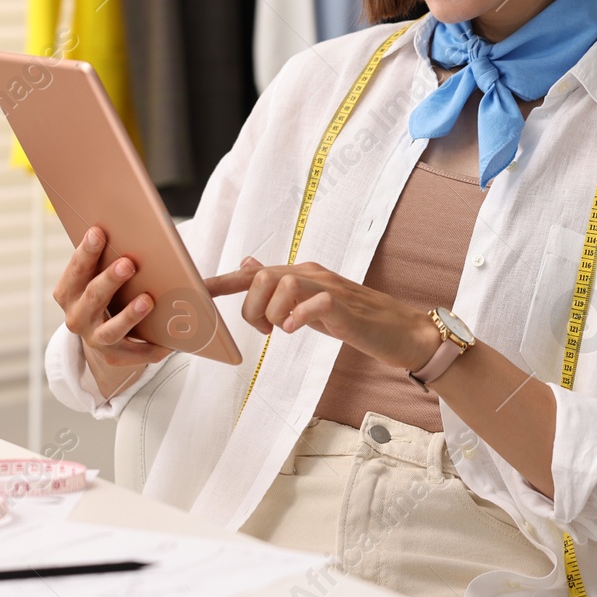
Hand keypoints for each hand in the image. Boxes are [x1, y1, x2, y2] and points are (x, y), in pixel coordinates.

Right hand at [53, 227, 170, 393]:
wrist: (102, 334)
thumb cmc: (108, 291)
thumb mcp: (104, 273)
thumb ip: (117, 254)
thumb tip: (144, 227)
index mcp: (69, 291)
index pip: (76, 270)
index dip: (85, 252)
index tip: (98, 231)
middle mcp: (77, 316)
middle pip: (92, 298)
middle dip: (109, 280)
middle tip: (128, 263)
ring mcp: (95, 339)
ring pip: (111, 329)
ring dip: (129, 316)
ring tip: (147, 301)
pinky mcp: (115, 356)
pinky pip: (136, 354)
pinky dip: (152, 348)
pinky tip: (170, 341)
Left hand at [203, 257, 441, 370]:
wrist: (400, 331)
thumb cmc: (355, 319)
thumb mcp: (310, 303)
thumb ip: (280, 287)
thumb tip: (247, 265)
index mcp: (301, 274)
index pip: (254, 273)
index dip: (223, 282)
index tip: (196, 290)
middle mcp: (312, 274)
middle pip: (263, 276)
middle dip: (252, 308)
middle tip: (266, 331)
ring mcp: (330, 288)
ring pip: (283, 284)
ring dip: (274, 314)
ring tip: (285, 331)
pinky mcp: (346, 307)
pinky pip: (314, 303)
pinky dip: (299, 318)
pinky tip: (297, 331)